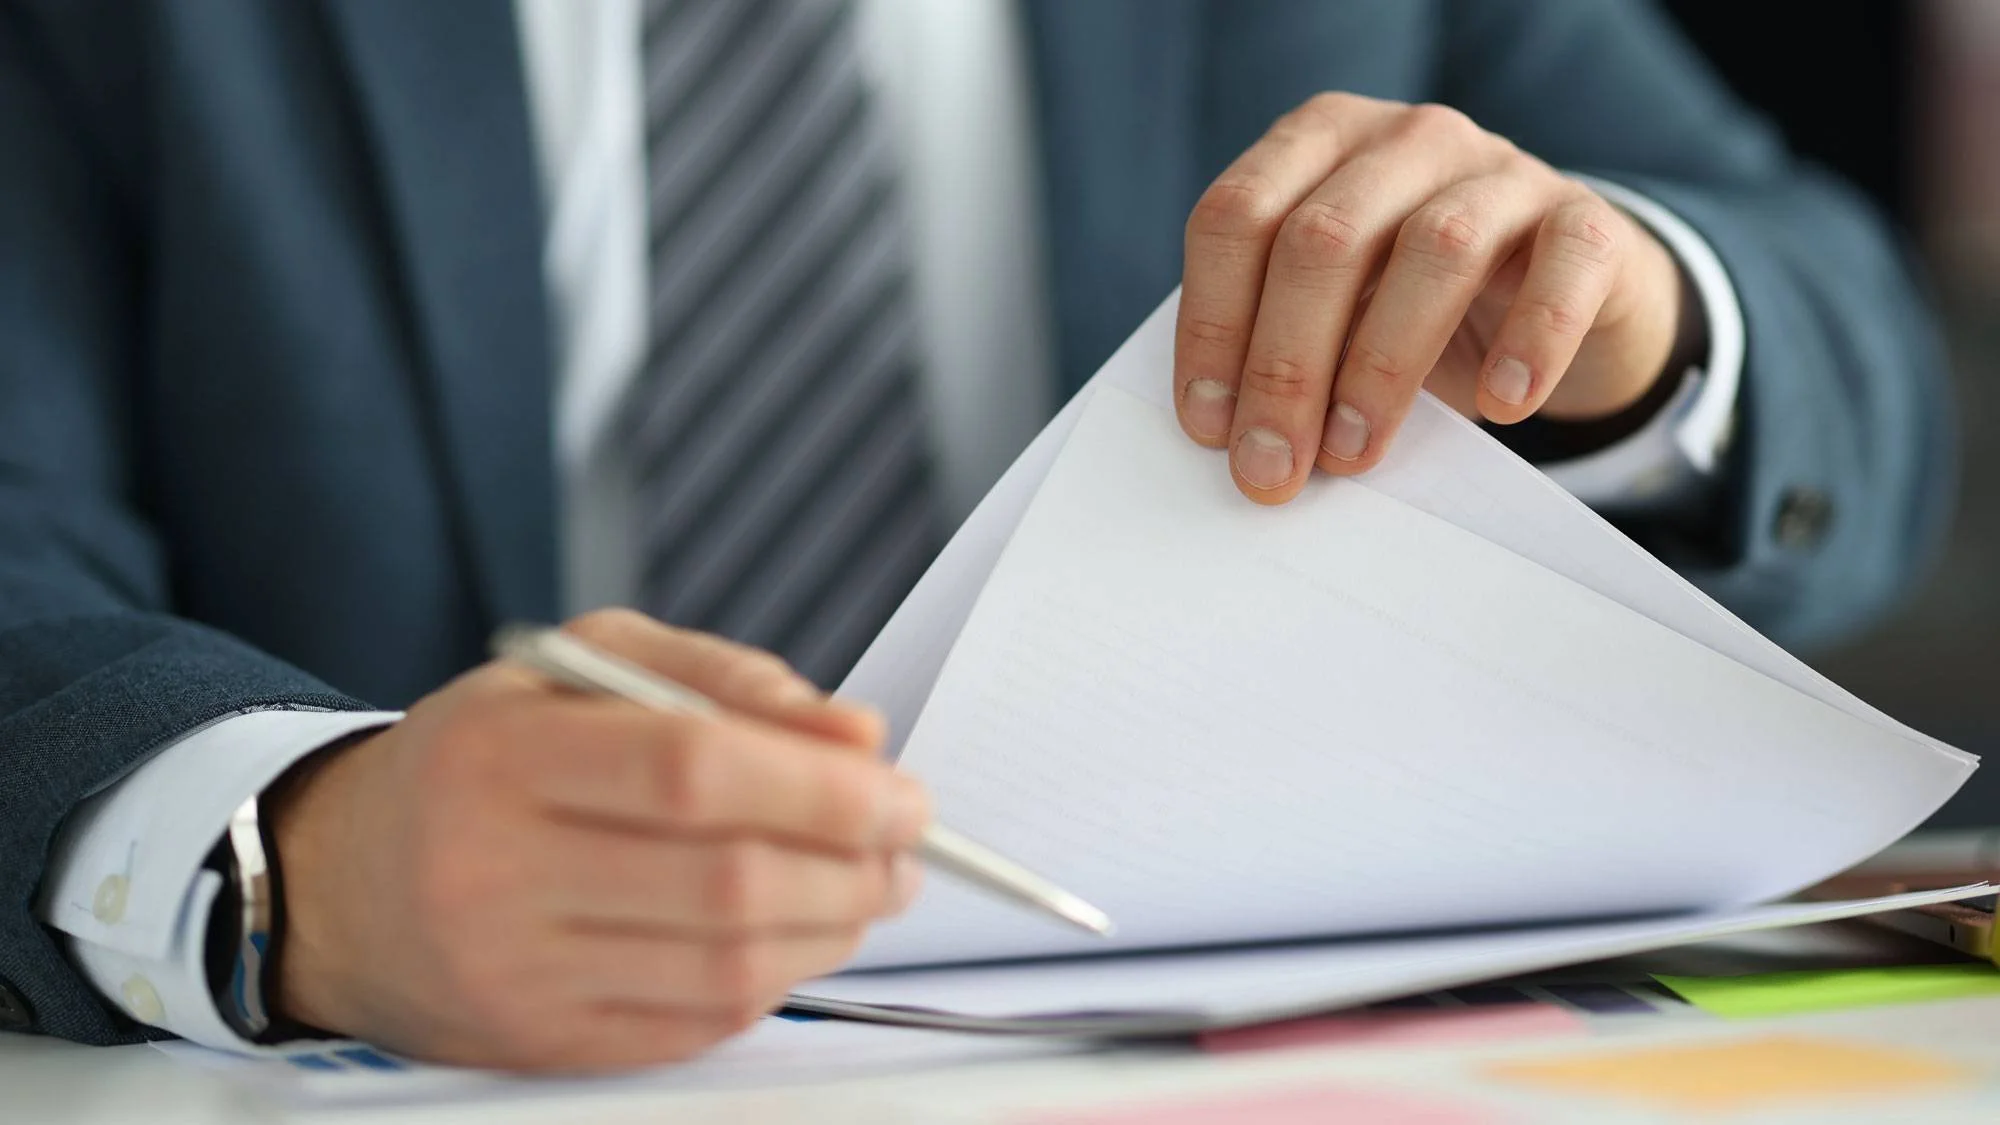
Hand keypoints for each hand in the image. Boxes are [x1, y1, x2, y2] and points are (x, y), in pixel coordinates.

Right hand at [267, 609, 928, 1072]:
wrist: (342, 882)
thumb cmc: (484, 758)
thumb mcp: (583, 666)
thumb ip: (723, 680)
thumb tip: (856, 735)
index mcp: (503, 754)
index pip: (690, 768)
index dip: (819, 785)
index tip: (899, 789)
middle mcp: (496, 871)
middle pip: (726, 881)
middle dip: (853, 866)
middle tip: (906, 843)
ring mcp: (516, 973)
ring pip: (727, 969)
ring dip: (834, 929)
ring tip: (869, 886)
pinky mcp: (540, 1046)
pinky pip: (698, 1028)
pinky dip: (776, 981)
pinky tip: (796, 936)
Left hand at [1173, 92, 1686, 502]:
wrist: (1557, 300)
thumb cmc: (1410, 311)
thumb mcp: (1334, 314)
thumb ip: (1280, 343)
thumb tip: (1232, 438)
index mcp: (1318, 143)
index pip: (1237, 217)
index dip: (1212, 323)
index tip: (1208, 428)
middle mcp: (1406, 139)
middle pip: (1322, 238)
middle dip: (1284, 366)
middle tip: (1271, 467)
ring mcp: (1503, 169)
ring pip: (1435, 248)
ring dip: (1382, 366)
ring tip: (1355, 453)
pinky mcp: (1589, 220)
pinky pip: (1565, 266)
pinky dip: (1532, 340)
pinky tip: (1502, 406)